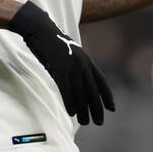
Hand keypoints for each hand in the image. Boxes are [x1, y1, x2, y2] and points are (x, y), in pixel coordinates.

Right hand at [8, 1, 116, 125]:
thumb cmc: (52, 43)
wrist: (40, 29)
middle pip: (93, 91)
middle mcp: (83, 64)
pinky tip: (72, 113)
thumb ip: (76, 67)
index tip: (112, 108)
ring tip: (86, 122)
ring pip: (81, 93)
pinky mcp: (59, 69)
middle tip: (99, 122)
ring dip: (84, 110)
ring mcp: (72, 67)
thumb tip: (77, 83)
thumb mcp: (70, 55)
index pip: (101, 82)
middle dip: (97, 108)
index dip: (107, 96)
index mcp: (87, 60)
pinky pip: (67, 90)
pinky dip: (70, 103)